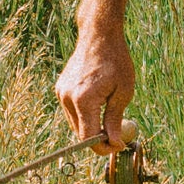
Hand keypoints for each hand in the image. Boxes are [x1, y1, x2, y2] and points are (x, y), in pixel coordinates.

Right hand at [55, 21, 136, 145]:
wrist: (98, 35)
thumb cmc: (115, 61)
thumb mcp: (123, 92)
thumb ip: (115, 120)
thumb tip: (114, 143)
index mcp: (83, 99)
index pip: (87, 138)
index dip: (103, 147)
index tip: (118, 145)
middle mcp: (67, 98)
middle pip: (80, 134)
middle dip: (98, 139)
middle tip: (117, 134)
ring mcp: (61, 93)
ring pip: (75, 124)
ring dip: (91, 127)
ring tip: (110, 114)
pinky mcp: (60, 89)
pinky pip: (72, 112)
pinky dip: (85, 115)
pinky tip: (98, 103)